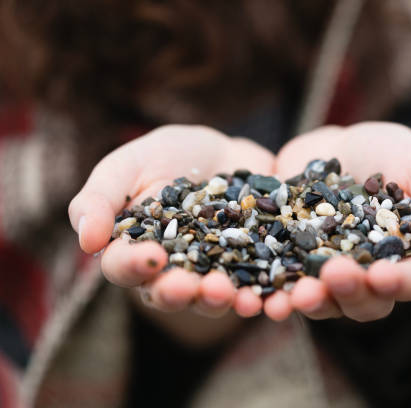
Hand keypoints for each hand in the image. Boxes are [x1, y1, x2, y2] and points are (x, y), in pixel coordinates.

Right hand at [68, 125, 279, 330]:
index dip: (135, 266)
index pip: (125, 267)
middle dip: (178, 293)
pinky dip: (260, 295)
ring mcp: (214, 273)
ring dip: (217, 300)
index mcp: (135, 250)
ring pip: (210, 297)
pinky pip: (254, 288)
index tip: (152, 257)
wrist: (226, 150)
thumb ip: (100, 198)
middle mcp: (173, 271)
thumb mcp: (128, 165)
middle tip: (190, 287)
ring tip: (227, 293)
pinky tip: (268, 295)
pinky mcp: (251, 268)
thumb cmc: (168, 156)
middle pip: (168, 293)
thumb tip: (86, 241)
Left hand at [273, 122, 410, 320]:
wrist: (337, 143)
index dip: (399, 283)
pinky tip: (263, 297)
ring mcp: (328, 272)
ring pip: (324, 300)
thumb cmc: (391, 153)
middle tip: (334, 275)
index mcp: (407, 258)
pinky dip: (274, 293)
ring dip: (312, 301)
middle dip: (351, 292)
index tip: (381, 275)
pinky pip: (285, 284)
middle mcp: (368, 275)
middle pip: (365, 301)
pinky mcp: (292, 262)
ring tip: (297, 293)